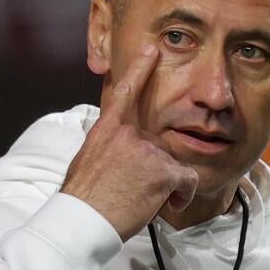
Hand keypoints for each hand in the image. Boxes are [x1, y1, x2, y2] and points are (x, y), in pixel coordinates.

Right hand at [61, 44, 197, 240]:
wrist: (83, 220)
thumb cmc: (82, 198)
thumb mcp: (88, 160)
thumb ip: (108, 147)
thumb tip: (117, 151)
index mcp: (106, 130)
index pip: (125, 92)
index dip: (140, 68)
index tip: (153, 49)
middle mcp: (128, 134)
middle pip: (158, 147)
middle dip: (156, 170)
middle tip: (138, 192)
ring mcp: (147, 151)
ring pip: (173, 165)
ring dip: (166, 186)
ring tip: (145, 202)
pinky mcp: (163, 170)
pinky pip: (187, 180)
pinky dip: (182, 195)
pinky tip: (167, 205)